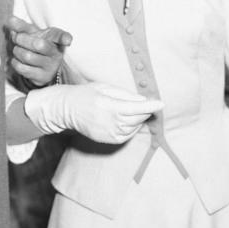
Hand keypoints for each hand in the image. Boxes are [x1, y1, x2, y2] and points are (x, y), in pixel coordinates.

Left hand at [5, 15, 72, 86]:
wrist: (40, 66)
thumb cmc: (36, 45)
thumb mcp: (31, 33)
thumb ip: (22, 26)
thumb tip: (11, 20)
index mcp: (56, 39)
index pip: (61, 37)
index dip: (64, 38)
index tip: (67, 41)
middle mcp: (57, 54)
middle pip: (38, 44)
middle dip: (22, 39)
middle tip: (17, 38)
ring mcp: (51, 67)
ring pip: (28, 56)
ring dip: (17, 51)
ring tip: (17, 49)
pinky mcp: (43, 78)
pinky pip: (23, 69)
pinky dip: (15, 62)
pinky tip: (17, 60)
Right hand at [23, 82, 163, 143]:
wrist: (67, 109)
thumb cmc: (87, 94)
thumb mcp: (105, 88)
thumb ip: (125, 94)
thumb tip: (143, 101)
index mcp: (108, 105)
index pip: (135, 108)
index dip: (150, 106)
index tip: (161, 104)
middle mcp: (109, 121)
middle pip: (137, 118)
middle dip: (146, 112)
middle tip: (149, 105)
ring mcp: (107, 133)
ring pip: (133, 128)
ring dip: (139, 120)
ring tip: (133, 111)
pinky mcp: (107, 139)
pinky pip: (126, 135)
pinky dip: (132, 128)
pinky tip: (128, 121)